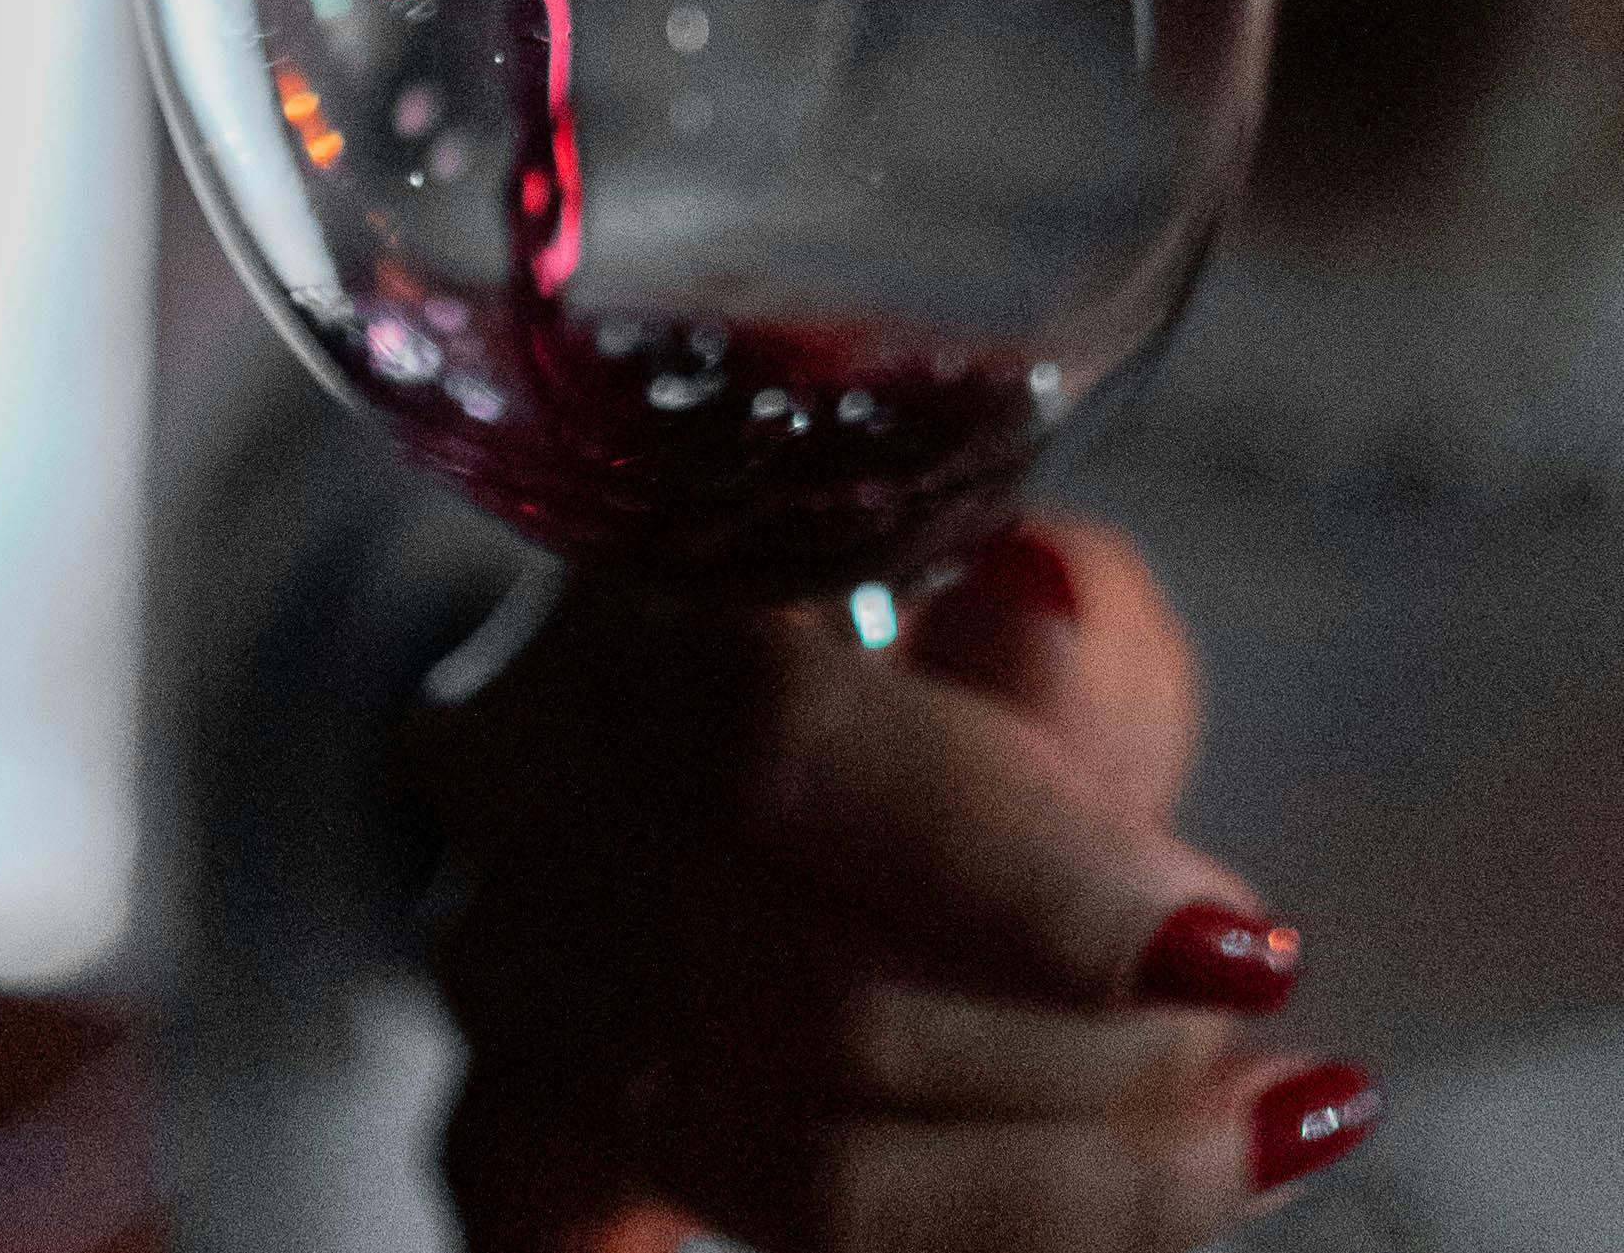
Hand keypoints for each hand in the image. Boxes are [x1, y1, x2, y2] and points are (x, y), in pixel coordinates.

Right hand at [417, 522, 1376, 1251]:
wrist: (720, 749)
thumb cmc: (908, 657)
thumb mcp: (1019, 594)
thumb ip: (1055, 613)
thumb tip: (1047, 606)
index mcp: (639, 578)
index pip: (783, 739)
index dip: (1024, 872)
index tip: (1238, 952)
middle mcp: (528, 766)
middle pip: (805, 992)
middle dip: (1089, 1055)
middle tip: (1256, 1047)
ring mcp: (506, 966)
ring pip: (783, 1162)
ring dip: (1051, 1183)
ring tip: (1222, 1139)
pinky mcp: (510, 1133)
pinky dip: (935, 1241)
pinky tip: (1072, 1227)